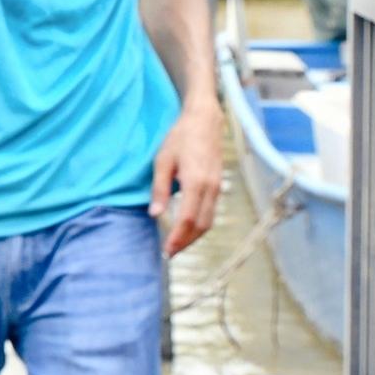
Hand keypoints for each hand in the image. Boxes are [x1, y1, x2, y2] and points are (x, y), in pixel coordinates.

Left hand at [148, 110, 225, 256]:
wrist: (205, 121)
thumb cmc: (180, 138)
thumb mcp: (162, 160)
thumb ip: (160, 189)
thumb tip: (155, 214)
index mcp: (196, 182)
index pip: (188, 219)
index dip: (178, 237)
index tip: (167, 250)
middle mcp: (211, 188)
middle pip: (202, 225)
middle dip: (186, 242)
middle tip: (169, 253)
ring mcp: (218, 187)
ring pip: (209, 221)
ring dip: (194, 236)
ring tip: (177, 244)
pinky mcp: (219, 186)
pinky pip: (211, 212)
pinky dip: (200, 225)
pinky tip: (187, 228)